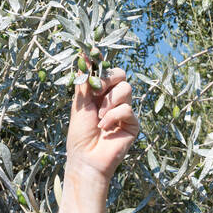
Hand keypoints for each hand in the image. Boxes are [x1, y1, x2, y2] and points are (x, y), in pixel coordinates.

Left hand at [65, 55, 138, 182]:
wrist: (86, 158)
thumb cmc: (80, 134)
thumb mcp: (79, 104)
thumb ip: (84, 81)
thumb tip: (83, 55)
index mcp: (99, 93)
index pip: (105, 71)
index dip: (101, 63)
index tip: (94, 53)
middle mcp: (114, 99)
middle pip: (121, 74)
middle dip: (107, 79)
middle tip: (96, 91)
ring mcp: (124, 111)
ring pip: (126, 89)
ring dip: (109, 101)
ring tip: (100, 116)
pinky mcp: (133, 124)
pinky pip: (127, 109)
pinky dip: (113, 116)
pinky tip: (105, 127)